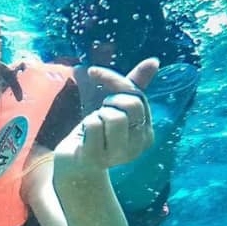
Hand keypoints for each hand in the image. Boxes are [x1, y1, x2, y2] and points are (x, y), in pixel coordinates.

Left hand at [58, 58, 159, 172]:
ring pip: (113, 116)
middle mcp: (137, 147)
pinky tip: (82, 139)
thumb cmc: (93, 133)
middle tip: (98, 115)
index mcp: (145, 132)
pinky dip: (84, 126)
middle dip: (108, 102)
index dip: (115, 80)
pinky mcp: (95, 159)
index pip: (137, 95)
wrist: (72, 164)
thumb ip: (131, 85)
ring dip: (96, 116)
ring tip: (91, 129)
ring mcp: (118, 156)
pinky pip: (92, 126)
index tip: (93, 72)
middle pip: (131, 105)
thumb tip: (154, 61)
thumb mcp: (111, 106)